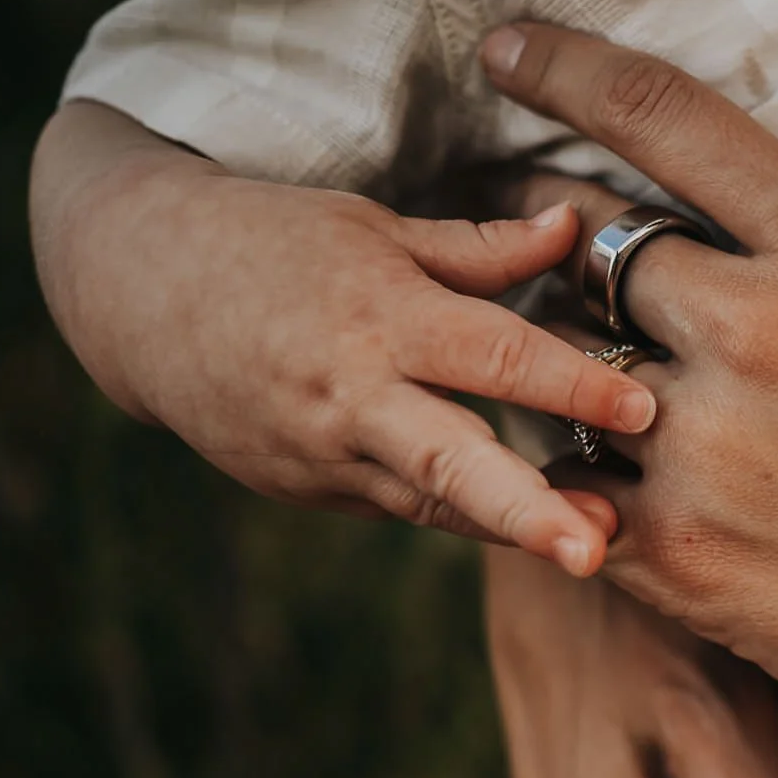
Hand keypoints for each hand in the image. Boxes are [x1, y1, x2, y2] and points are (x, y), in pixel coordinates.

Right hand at [30, 101, 656, 576]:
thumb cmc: (272, 240)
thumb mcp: (372, 227)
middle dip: (527, 511)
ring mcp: (323, 453)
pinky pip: (403, 504)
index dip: (570, 383)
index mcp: (377, 314)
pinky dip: (463, 510)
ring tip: (591, 550)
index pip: (492, 353)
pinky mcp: (308, 489)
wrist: (132, 290)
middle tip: (594, 550)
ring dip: (511, 526)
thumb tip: (576, 227)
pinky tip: (531, 522)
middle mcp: (350, 394)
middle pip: (452, 459)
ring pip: (434, 499)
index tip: (644, 407)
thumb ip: (479, 248)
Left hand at [477, 0, 777, 768]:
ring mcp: (707, 448)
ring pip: (564, 366)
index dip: (569, 70)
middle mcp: (758, 332)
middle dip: (568, 243)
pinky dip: (572, 476)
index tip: (511, 54)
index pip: (664, 119)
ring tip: (597, 385)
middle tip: (566, 261)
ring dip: (570, 366)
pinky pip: (563, 485)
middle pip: (590, 244)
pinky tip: (608, 481)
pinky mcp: (677, 558)